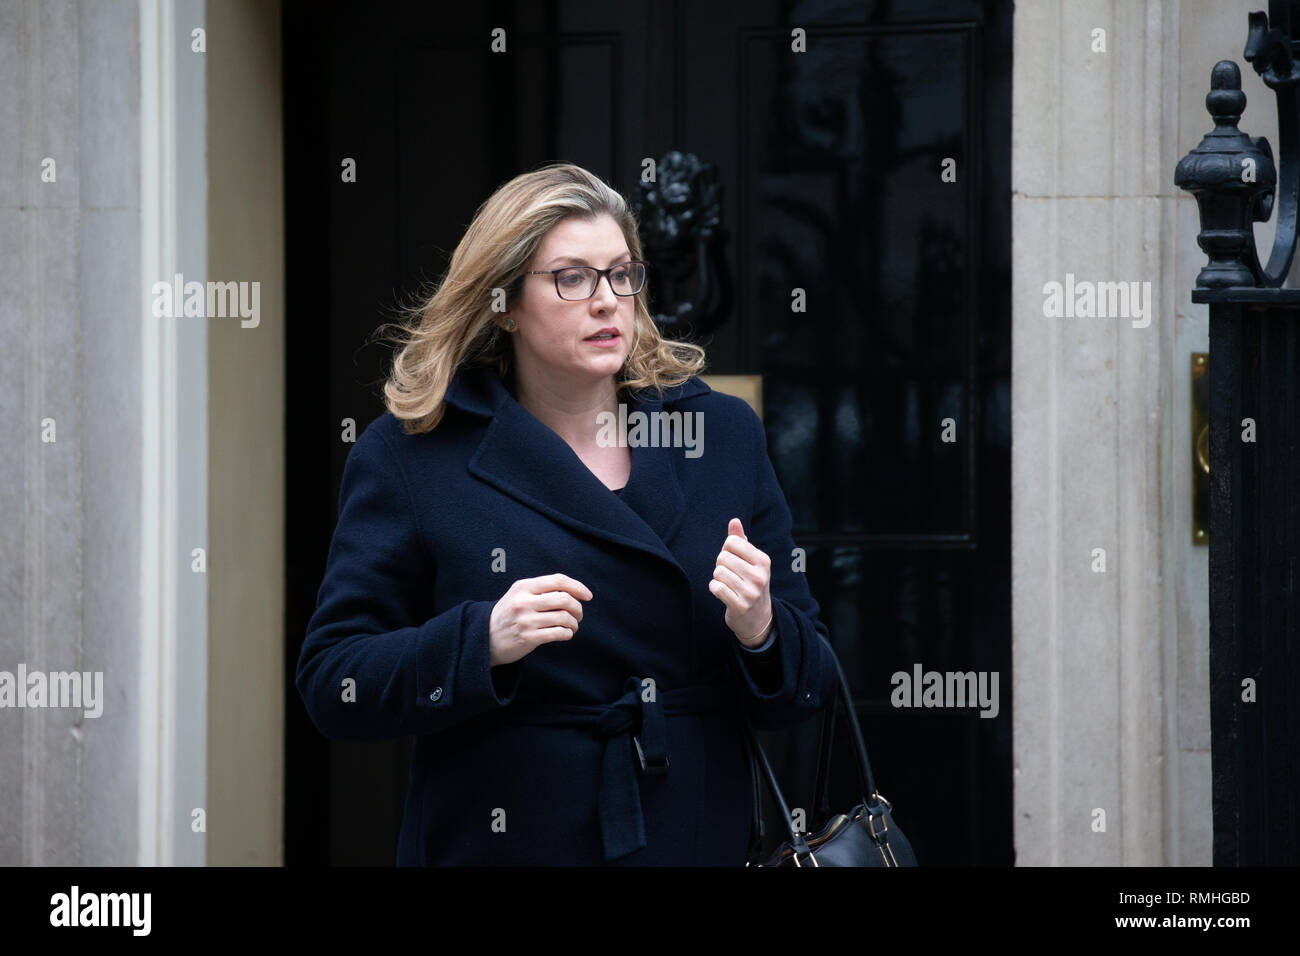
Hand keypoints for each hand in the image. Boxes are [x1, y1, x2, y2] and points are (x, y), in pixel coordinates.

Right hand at [488, 573, 591, 666]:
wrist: (484, 637)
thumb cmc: (508, 614)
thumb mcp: (519, 594)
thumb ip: (541, 589)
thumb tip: (574, 591)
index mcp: (523, 587)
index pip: (558, 580)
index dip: (577, 587)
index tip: (588, 596)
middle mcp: (524, 601)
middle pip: (564, 599)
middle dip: (578, 607)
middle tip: (579, 614)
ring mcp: (526, 620)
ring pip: (564, 617)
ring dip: (574, 623)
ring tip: (572, 626)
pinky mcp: (528, 638)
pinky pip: (558, 633)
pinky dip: (568, 633)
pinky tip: (566, 633)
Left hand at [708, 518, 773, 647]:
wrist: (758, 618)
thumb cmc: (750, 583)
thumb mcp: (750, 562)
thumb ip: (741, 541)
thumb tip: (734, 521)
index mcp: (763, 560)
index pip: (732, 541)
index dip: (726, 549)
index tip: (733, 560)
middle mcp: (760, 575)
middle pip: (723, 557)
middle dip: (721, 565)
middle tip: (730, 575)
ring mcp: (751, 592)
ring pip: (718, 572)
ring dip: (718, 578)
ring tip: (728, 584)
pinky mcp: (740, 605)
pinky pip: (716, 588)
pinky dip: (714, 588)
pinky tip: (723, 593)